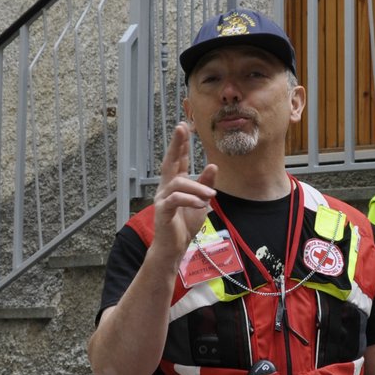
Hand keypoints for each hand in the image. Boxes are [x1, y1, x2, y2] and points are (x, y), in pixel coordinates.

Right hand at [149, 122, 216, 259]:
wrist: (174, 248)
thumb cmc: (185, 225)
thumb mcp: (201, 202)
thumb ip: (206, 185)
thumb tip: (212, 166)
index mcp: (175, 184)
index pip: (178, 160)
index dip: (181, 143)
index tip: (185, 126)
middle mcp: (166, 187)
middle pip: (170, 161)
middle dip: (176, 144)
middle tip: (181, 127)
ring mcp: (162, 198)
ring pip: (178, 182)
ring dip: (197, 187)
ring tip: (210, 196)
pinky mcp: (162, 211)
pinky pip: (175, 199)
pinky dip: (190, 199)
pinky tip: (201, 203)